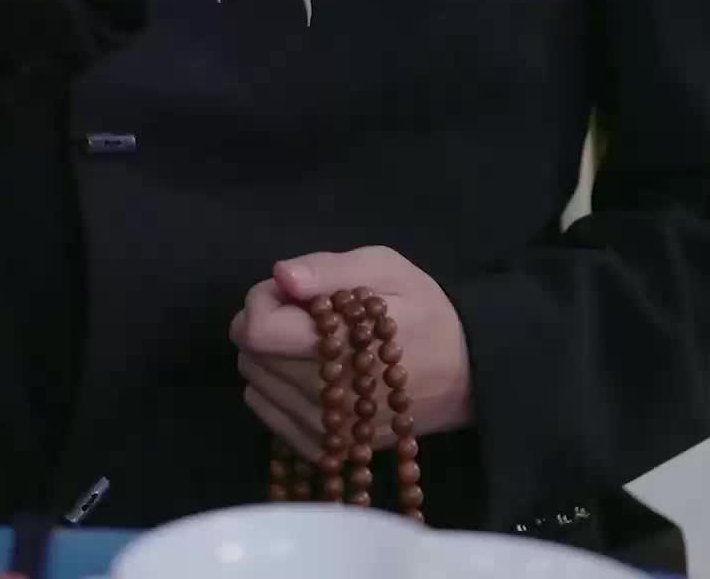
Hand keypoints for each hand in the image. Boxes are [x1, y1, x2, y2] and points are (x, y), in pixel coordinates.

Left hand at [230, 248, 472, 462]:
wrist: (466, 373)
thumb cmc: (423, 310)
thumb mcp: (384, 267)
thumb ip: (328, 269)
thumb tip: (281, 275)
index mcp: (339, 348)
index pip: (256, 332)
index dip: (263, 300)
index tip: (292, 290)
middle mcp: (327, 398)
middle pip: (251, 357)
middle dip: (267, 323)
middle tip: (306, 312)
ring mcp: (327, 431)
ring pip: (257, 387)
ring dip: (270, 357)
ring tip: (312, 342)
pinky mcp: (328, 450)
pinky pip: (270, 418)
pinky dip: (276, 391)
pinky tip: (307, 373)